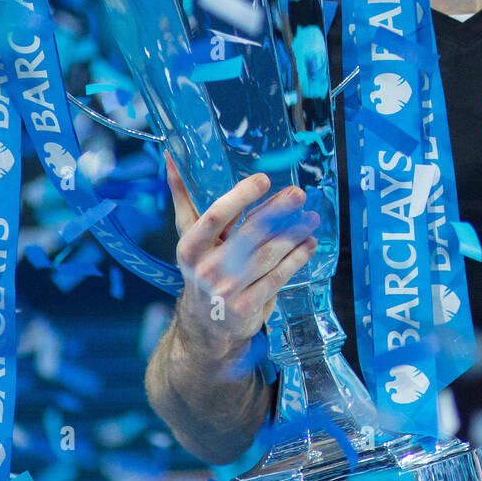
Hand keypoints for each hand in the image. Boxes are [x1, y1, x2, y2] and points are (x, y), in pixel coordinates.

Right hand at [167, 153, 318, 355]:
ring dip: (292, 234)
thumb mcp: (188, 235)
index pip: (216, 216)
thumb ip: (182, 197)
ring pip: (266, 255)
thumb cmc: (200, 267)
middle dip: (276, 212)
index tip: (263, 180)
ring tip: (311, 217)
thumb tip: (171, 156)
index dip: (241, 197)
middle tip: (298, 194)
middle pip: (247, 234)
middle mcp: (207, 269)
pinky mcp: (247, 306)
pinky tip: (309, 243)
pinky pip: (276, 277)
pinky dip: (296, 258)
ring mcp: (227, 290)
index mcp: (190, 246)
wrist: (205, 324)